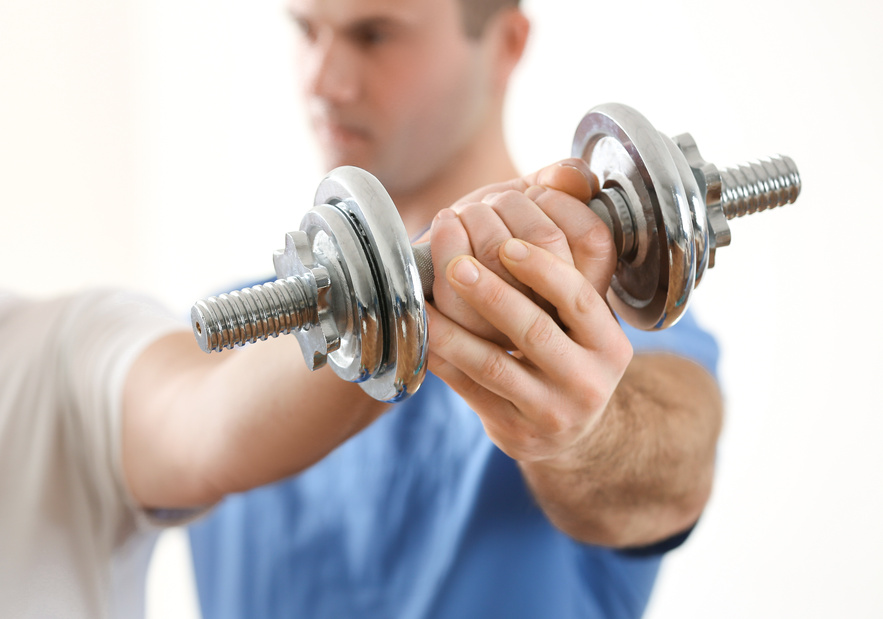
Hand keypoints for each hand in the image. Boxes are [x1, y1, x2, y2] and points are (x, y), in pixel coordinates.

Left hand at [427, 160, 631, 464]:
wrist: (571, 429)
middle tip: (457, 264)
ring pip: (493, 366)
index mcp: (609, 343)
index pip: (579, 298)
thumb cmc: (570, 352)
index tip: (509, 243)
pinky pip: (468, 390)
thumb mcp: (583, 315)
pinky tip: (421, 332)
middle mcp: (588, 381)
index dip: (543, 268)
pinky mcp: (514, 431)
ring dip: (452, 328)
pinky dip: (441, 359)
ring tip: (424, 299)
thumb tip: (571, 174)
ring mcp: (550, 412)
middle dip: (491, 293)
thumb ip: (574, 253)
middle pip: (534, 331)